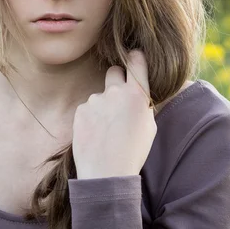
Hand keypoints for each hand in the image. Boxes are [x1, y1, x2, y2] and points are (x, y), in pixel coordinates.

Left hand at [72, 49, 156, 178]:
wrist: (106, 173)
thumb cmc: (133, 152)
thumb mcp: (148, 126)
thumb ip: (141, 103)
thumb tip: (136, 92)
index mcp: (136, 95)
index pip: (136, 62)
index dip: (135, 57)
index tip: (133, 56)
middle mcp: (115, 92)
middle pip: (114, 71)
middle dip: (117, 79)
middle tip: (120, 98)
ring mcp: (95, 100)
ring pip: (100, 96)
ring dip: (103, 106)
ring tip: (107, 130)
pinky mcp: (80, 110)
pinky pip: (88, 108)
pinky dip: (91, 118)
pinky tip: (96, 134)